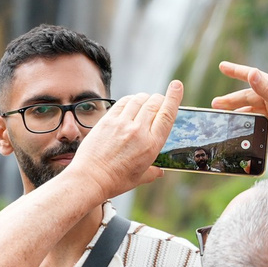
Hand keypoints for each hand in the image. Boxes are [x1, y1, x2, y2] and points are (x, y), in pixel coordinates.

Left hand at [58, 84, 178, 201]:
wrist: (90, 178)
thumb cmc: (116, 181)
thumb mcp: (140, 178)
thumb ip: (153, 172)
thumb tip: (160, 171)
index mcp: (151, 145)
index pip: (167, 115)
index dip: (174, 98)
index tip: (177, 85)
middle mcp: (139, 131)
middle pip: (154, 103)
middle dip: (159, 99)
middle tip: (159, 100)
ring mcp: (122, 124)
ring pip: (139, 99)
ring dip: (145, 98)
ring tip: (145, 102)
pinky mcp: (107, 120)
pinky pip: (123, 102)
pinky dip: (130, 99)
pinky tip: (130, 103)